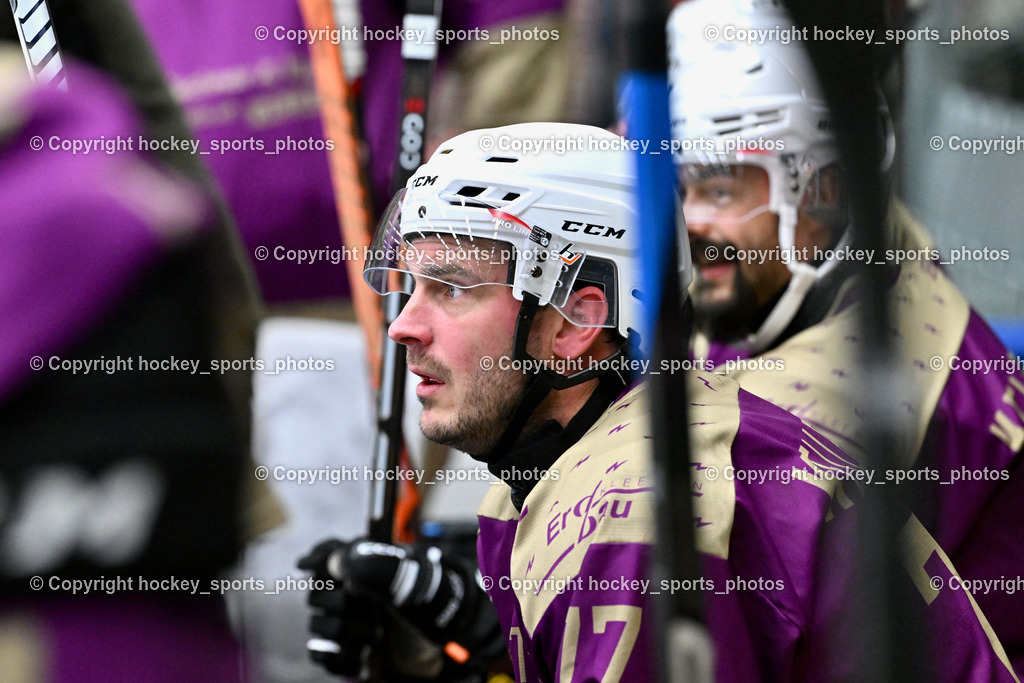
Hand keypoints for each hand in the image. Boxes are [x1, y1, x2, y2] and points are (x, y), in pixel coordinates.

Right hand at [298, 537, 505, 680]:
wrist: (446, 647)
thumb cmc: (431, 607)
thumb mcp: (410, 581)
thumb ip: (375, 566)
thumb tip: (337, 559)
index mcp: (366, 567)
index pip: (327, 552)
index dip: (316, 556)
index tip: (307, 563)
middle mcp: (353, 593)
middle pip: (316, 593)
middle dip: (339, 602)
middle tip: (367, 606)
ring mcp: (349, 624)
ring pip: (318, 625)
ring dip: (345, 631)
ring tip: (373, 634)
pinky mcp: (348, 654)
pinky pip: (322, 655)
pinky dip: (340, 656)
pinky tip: (361, 653)